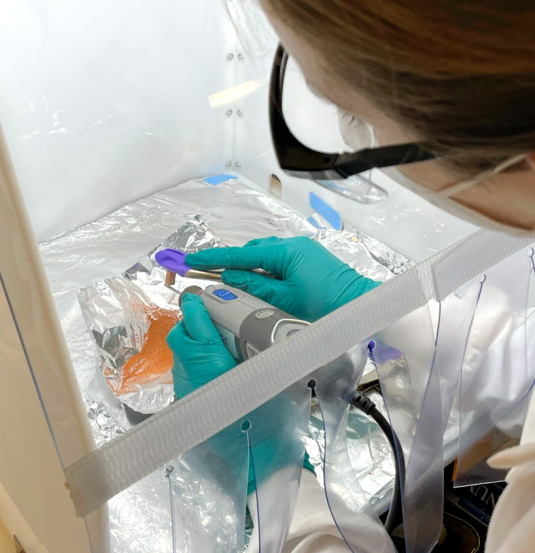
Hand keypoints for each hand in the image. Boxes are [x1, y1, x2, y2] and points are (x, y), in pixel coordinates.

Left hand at [167, 293, 312, 490]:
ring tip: (215, 343)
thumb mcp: (268, 381)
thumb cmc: (261, 420)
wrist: (246, 462)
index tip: (197, 296)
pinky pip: (184, 372)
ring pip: (181, 354)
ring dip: (192, 345)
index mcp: (211, 361)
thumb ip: (269, 359)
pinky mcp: (183, 401)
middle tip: (212, 319)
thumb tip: (283, 340)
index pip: (195, 323)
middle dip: (192, 324)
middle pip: (181, 335)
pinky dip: (194, 364)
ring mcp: (184, 387)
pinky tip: (213, 368)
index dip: (195, 306)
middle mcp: (192, 371)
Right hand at [186, 236, 379, 322]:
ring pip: (264, 257)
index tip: (191, 259)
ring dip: (248, 269)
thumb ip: (255, 286)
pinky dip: (263, 272)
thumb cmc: (328, 305)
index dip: (214, 258)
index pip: (242, 254)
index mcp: (286, 251)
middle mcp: (293, 245)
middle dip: (231, 263)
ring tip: (231, 284)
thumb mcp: (286, 299)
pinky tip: (256, 285)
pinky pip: (277, 262)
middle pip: (252, 252)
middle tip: (207, 275)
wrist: (362, 307)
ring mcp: (301, 251)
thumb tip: (230, 277)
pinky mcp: (307, 260)